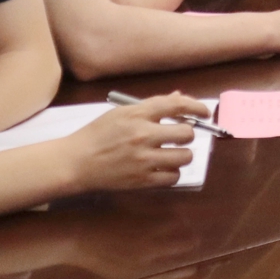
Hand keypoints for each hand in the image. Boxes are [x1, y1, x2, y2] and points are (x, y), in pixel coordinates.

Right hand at [63, 95, 205, 192]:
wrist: (75, 162)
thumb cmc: (96, 135)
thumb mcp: (121, 112)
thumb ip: (152, 106)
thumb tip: (179, 98)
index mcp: (137, 114)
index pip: (178, 105)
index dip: (197, 107)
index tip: (204, 112)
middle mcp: (143, 135)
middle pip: (187, 133)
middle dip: (187, 134)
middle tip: (178, 136)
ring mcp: (143, 159)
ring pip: (185, 156)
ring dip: (182, 154)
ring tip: (171, 153)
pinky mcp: (142, 180)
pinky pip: (174, 177)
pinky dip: (172, 173)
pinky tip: (163, 168)